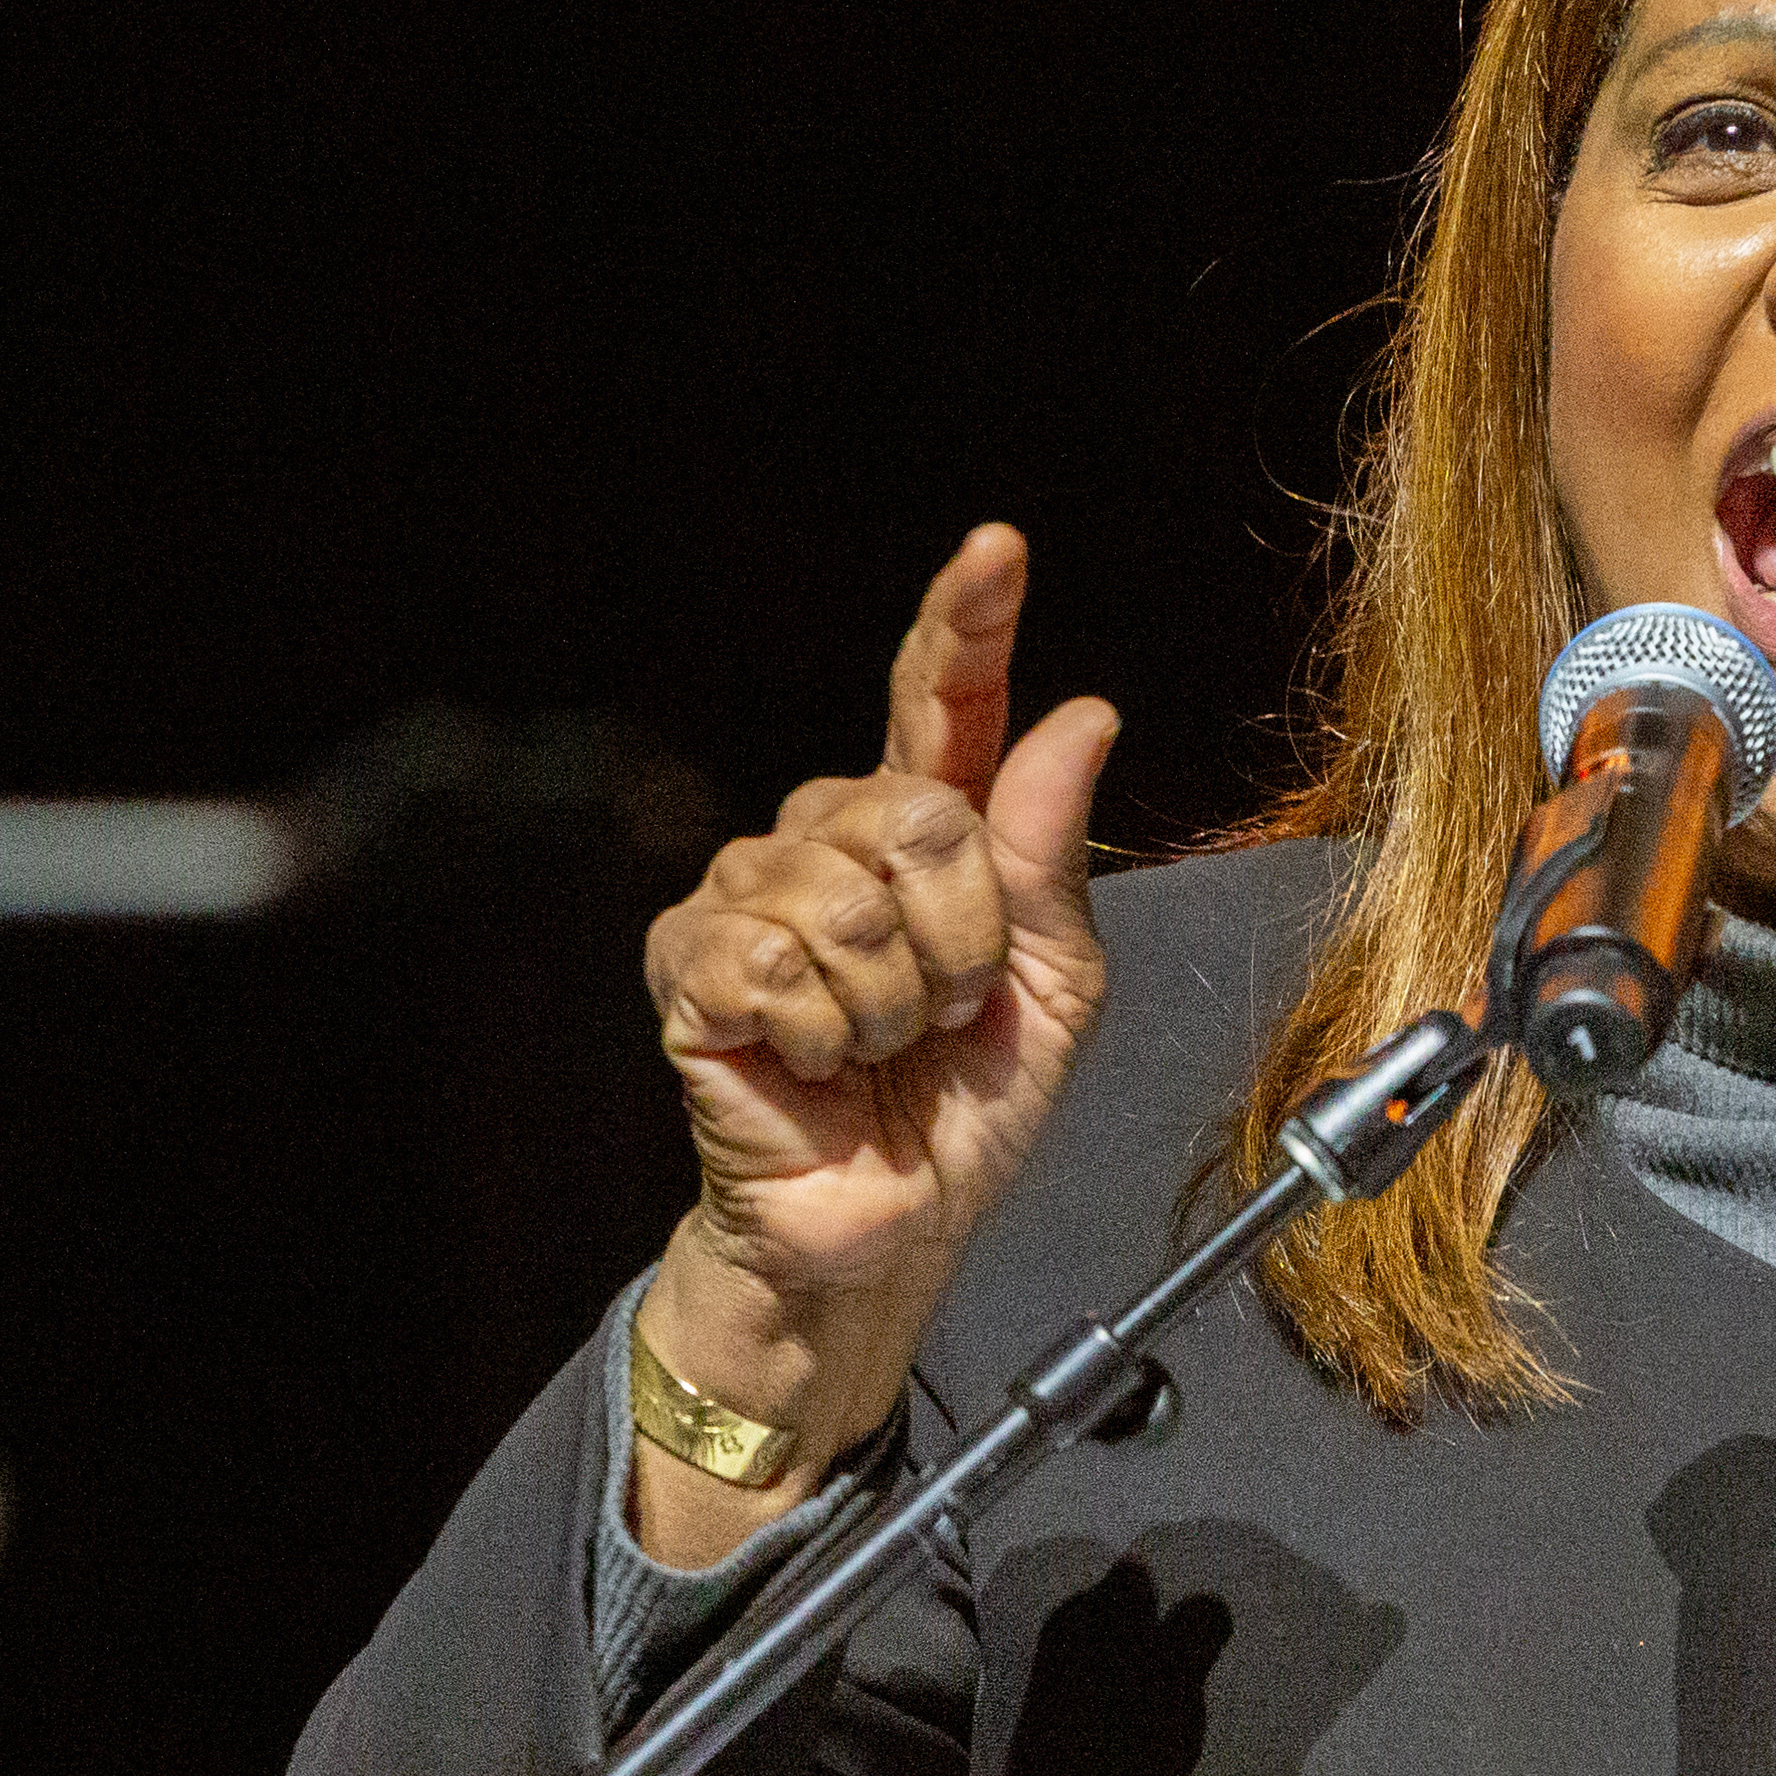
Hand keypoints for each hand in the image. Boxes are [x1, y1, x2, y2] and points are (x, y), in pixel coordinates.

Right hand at [628, 525, 1117, 1555]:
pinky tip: (816, 1065)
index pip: (941, 704)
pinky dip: (824, 1034)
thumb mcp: (1056, 989)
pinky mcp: (695, 964)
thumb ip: (1055, 857)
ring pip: (848, 892)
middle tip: (951, 1012)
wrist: (892, 1226)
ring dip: (897, 998)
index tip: (998, 549)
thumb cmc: (967, 1109)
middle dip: (964, 936)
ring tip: (882, 1048)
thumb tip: (1080, 716)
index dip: (966, 625)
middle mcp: (828, 841)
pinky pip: (779, 960)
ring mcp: (750, 894)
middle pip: (913, 812)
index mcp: (928, 838)